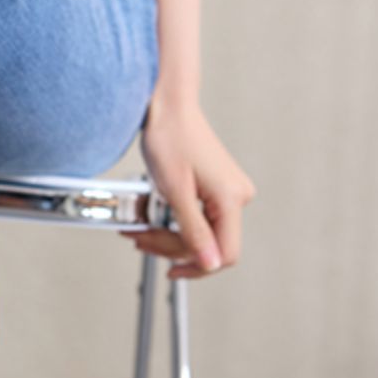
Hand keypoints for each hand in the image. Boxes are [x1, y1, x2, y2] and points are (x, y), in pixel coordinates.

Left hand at [134, 93, 256, 279]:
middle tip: (140, 240)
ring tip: (140, 231)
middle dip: (171, 248)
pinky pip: (200, 218)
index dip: (198, 267)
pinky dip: (174, 222)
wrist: (168, 106)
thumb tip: (210, 264)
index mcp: (231, 198)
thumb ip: (194, 232)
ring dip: (169, 237)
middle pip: (209, 245)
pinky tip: (154, 220)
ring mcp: (229, 192)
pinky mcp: (218, 189)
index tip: (171, 270)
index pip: (225, 253)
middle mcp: (237, 196)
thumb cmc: (169, 137)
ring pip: (201, 233)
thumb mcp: (175, 192)